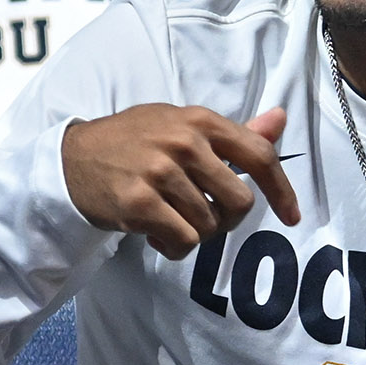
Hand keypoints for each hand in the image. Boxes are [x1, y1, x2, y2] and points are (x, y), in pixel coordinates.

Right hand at [61, 103, 298, 258]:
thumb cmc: (136, 143)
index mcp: (200, 120)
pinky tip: (156, 234)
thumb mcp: (183, 126)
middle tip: (201, 216)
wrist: (73, 159)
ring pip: (210, 225)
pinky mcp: (139, 202)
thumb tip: (280, 118)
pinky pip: (184, 241)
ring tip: (169, 219)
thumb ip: (233, 132)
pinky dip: (174, 247)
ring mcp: (160, 171)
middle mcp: (183, 142)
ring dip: (194, 234)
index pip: (259, 155)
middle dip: (227, 220)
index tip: (292, 216)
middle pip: (240, 202)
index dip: (282, 190)